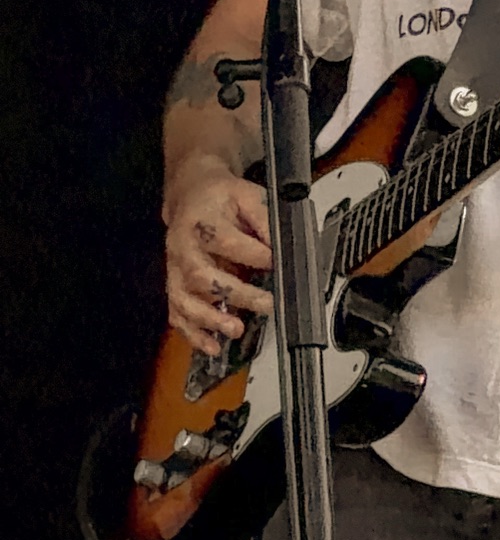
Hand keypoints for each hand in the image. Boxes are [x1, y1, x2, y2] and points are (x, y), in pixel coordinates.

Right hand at [164, 157, 273, 356]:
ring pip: (185, 299)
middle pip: (202, 276)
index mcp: (201, 221)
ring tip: (235, 329)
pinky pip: (178, 313)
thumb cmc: (222, 197)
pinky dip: (193, 334)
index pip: (226, 242)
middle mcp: (183, 247)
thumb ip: (266, 220)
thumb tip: (284, 244)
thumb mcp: (249, 196)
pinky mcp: (175, 285)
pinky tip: (212, 346)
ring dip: (210, 319)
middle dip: (236, 294)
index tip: (278, 263)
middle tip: (266, 304)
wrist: (191, 194)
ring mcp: (175, 269)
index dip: (255, 255)